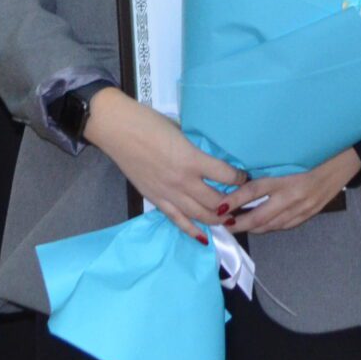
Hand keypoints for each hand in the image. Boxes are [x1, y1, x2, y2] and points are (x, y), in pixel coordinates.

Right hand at [81, 90, 246, 239]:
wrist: (116, 129)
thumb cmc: (148, 122)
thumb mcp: (180, 130)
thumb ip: (194, 146)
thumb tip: (207, 154)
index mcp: (192, 159)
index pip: (226, 175)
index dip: (239, 178)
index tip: (244, 176)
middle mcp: (183, 181)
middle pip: (216, 202)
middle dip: (232, 204)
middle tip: (241, 203)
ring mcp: (168, 193)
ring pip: (200, 215)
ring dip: (217, 219)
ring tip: (228, 219)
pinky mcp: (155, 200)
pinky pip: (177, 220)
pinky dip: (192, 231)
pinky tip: (204, 238)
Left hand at [226, 150, 359, 234]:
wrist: (346, 160)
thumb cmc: (315, 151)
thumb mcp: (290, 155)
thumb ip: (270, 166)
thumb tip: (243, 175)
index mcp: (286, 178)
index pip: (254, 191)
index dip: (235, 200)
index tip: (219, 207)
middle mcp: (293, 197)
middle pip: (260, 217)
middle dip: (239, 224)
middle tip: (222, 225)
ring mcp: (303, 209)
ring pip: (272, 225)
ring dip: (253, 227)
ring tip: (237, 226)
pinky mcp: (310, 214)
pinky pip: (285, 226)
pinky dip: (270, 227)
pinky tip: (261, 225)